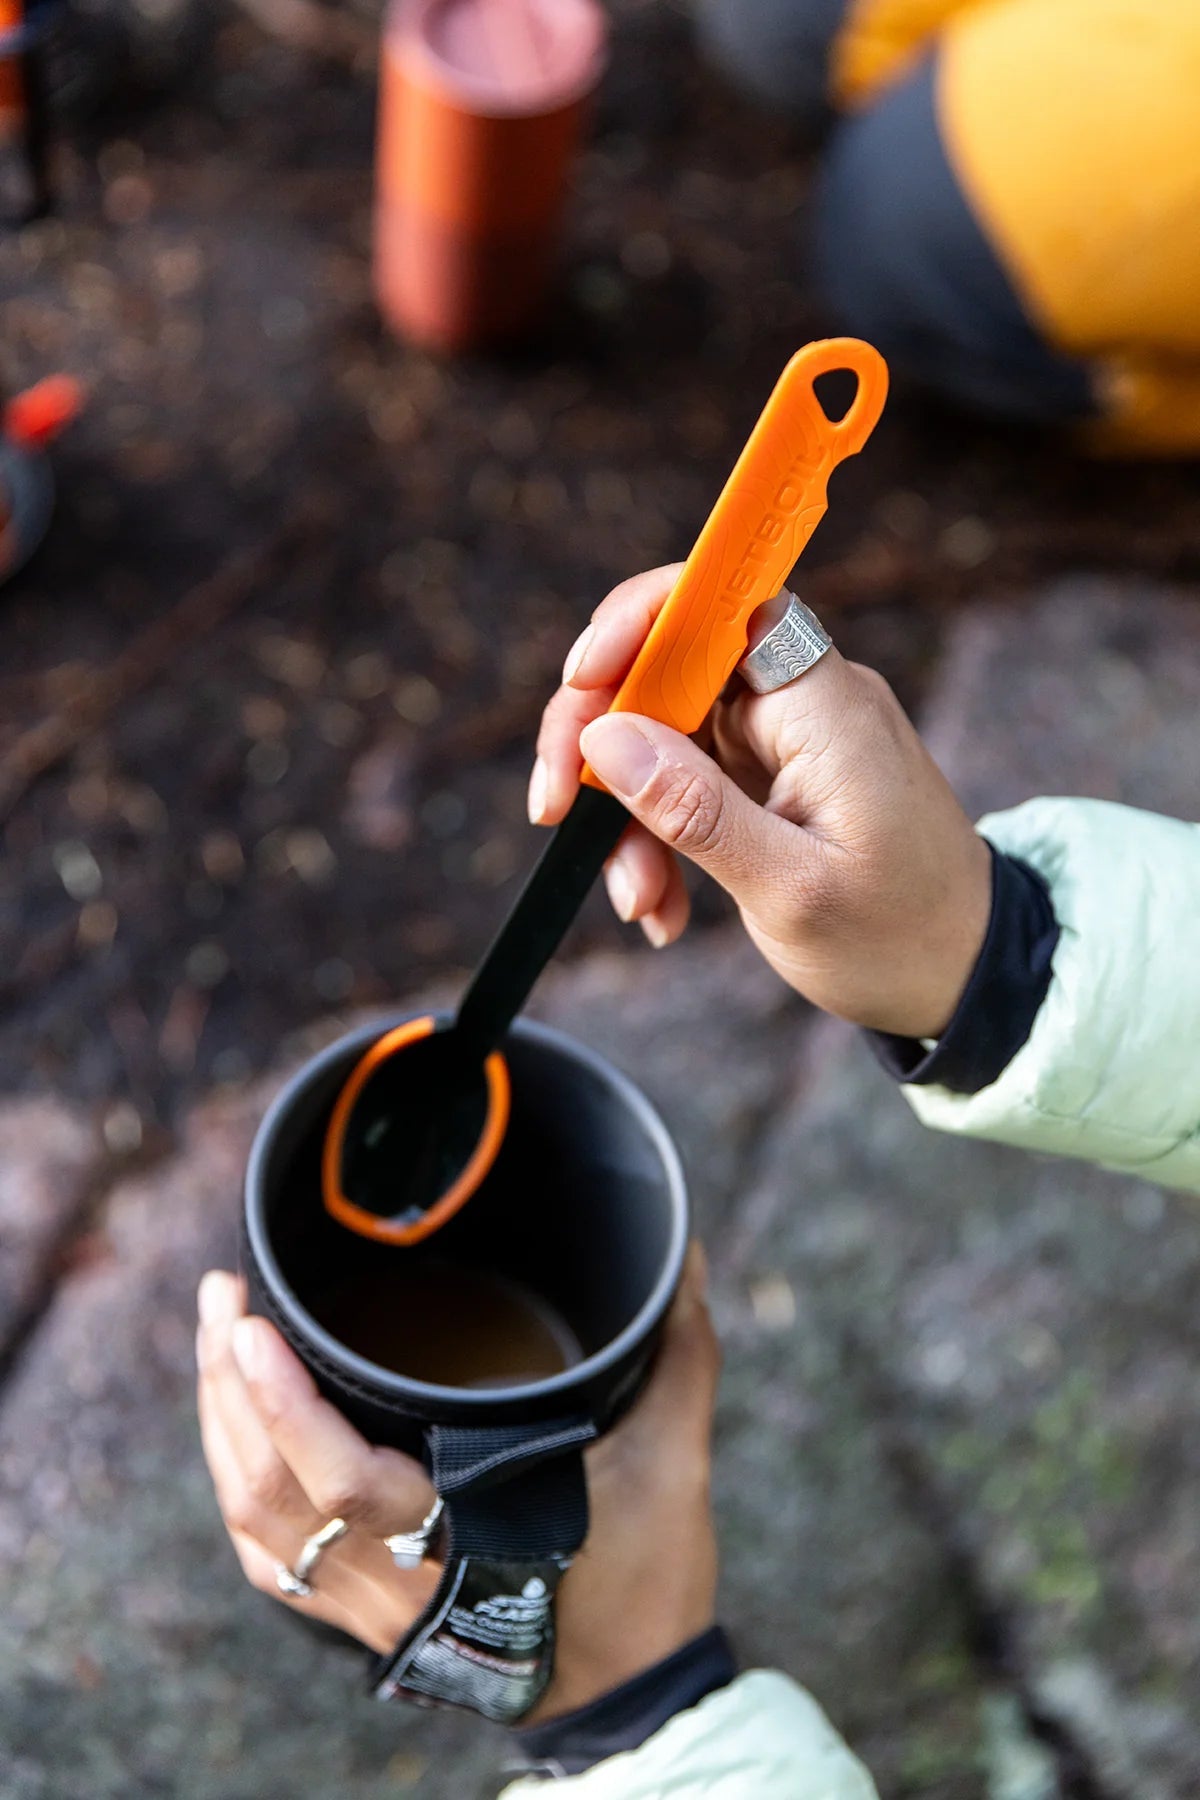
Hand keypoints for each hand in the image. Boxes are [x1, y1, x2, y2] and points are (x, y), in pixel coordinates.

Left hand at [196, 1243, 718, 1715]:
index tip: (253, 1325)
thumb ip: (678, 1356)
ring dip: (222, 1424)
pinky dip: (236, 1482)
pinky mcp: (356, 1611)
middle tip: (223, 1293)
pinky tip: (233, 1428)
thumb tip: (688, 1257)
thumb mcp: (674, 1469)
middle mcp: (391, 1577)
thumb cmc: (644, 1587)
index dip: (283, 1407)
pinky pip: (266, 1554)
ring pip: (254, 1520)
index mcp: (455, 1541)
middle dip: (229, 1388)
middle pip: (268, 1489)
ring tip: (218, 1333)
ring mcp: (364, 1602)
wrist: (623, 1695)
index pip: (339, 1481)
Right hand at [529, 566, 991, 1039]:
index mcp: (825, 705)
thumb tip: (607, 737)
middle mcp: (803, 701)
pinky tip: (659, 903)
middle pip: (669, 663)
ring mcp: (784, 736)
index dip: (641, 620)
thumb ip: (694, 810)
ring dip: (624, 810)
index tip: (582, 683)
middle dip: (600, 734)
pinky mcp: (769, 773)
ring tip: (638, 899)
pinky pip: (684, 776)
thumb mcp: (789, 890)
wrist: (962, 975)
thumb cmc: (898, 937)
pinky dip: (656, 834)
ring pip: (661, 729)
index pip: (722, 601)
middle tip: (557, 808)